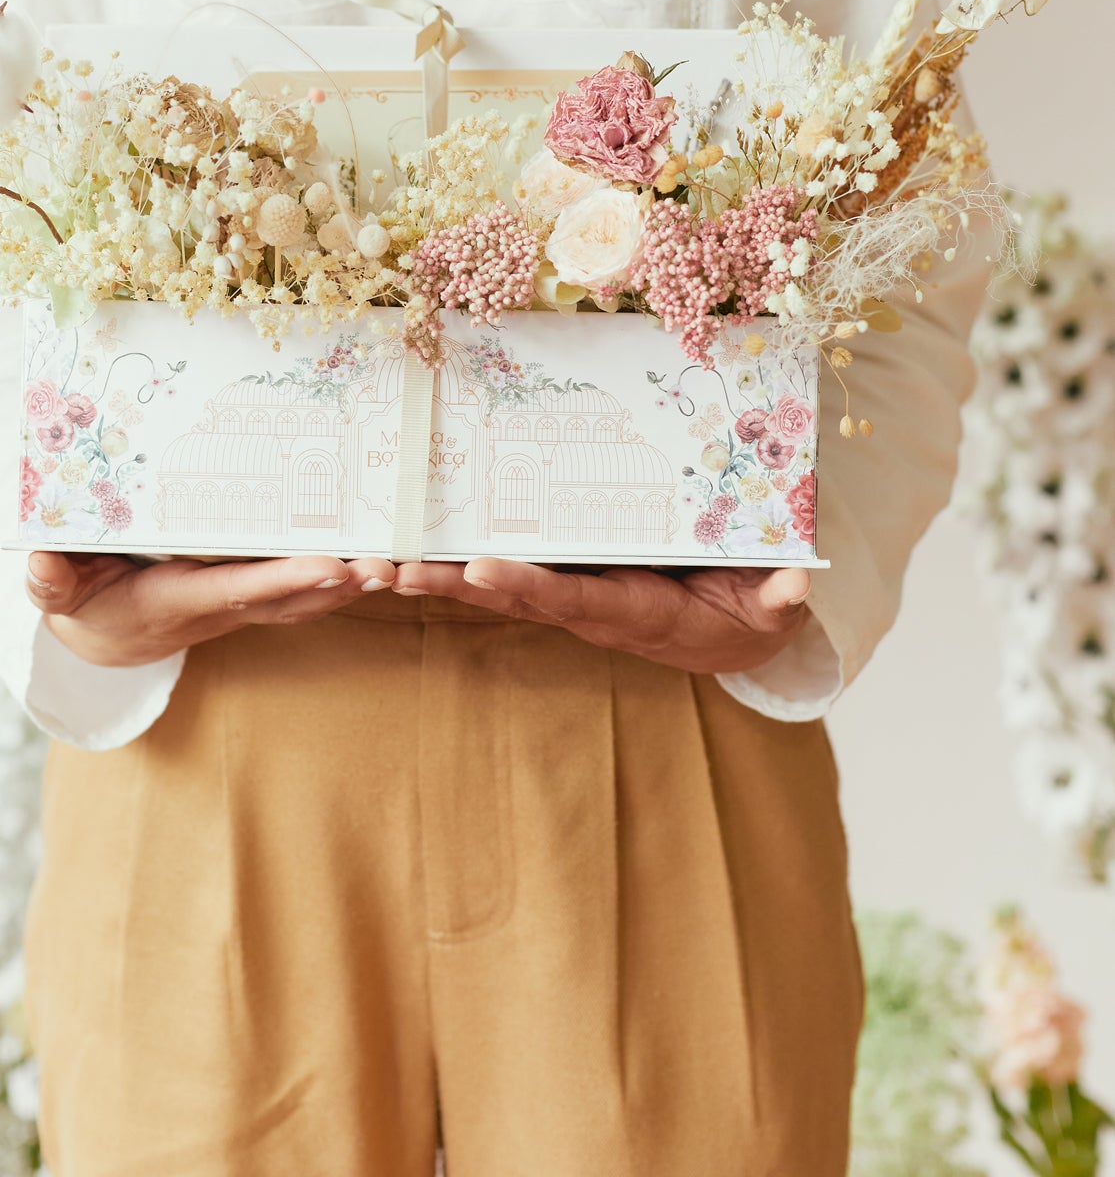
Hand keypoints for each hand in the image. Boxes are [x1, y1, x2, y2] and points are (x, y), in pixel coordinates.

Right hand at [25, 551, 394, 666]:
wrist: (100, 637)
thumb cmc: (79, 602)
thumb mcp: (55, 593)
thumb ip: (49, 581)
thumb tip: (39, 564)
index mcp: (172, 602)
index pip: (235, 589)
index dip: (283, 580)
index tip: (329, 566)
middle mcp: (216, 608)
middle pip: (285, 596)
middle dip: (335, 584)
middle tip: (385, 566)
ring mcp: (237, 604)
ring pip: (302, 595)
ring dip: (350, 584)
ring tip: (398, 563)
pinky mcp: (248, 594)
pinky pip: (299, 587)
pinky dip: (340, 577)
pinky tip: (377, 557)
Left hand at [391, 559, 811, 674]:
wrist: (736, 629)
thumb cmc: (753, 609)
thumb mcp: (774, 606)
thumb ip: (779, 597)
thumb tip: (795, 584)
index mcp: (637, 611)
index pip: (575, 597)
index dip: (528, 585)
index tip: (481, 568)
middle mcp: (594, 607)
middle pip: (516, 595)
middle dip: (455, 584)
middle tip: (396, 570)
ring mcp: (576, 594)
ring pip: (501, 584)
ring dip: (442, 576)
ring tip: (381, 564)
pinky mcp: (570, 577)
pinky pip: (511, 569)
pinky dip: (460, 562)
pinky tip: (413, 548)